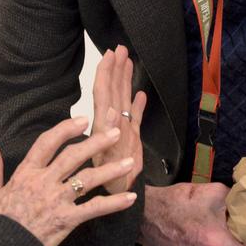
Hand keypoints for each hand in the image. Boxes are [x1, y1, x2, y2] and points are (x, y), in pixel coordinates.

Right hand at [0, 117, 135, 245]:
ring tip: (130, 162)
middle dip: (96, 142)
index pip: (47, 143)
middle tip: (116, 132)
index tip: (82, 120)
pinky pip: (94, 208)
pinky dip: (114, 203)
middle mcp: (43, 183)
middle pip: (73, 156)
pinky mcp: (66, 219)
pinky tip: (130, 198)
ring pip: (88, 179)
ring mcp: (56, 200)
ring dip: (111, 169)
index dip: (65, 129)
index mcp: (26, 174)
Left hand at [91, 45, 146, 194]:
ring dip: (125, 81)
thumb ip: (107, 135)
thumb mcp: (104, 158)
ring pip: (123, 101)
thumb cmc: (105, 182)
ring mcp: (124, 131)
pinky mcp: (133, 140)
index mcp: (106, 126)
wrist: (116, 197)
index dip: (106, 73)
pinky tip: (141, 94)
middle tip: (120, 48)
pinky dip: (138, 106)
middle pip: (114, 92)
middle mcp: (114, 125)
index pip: (104, 93)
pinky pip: (136, 119)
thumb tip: (109, 110)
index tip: (109, 54)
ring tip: (127, 61)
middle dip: (116, 69)